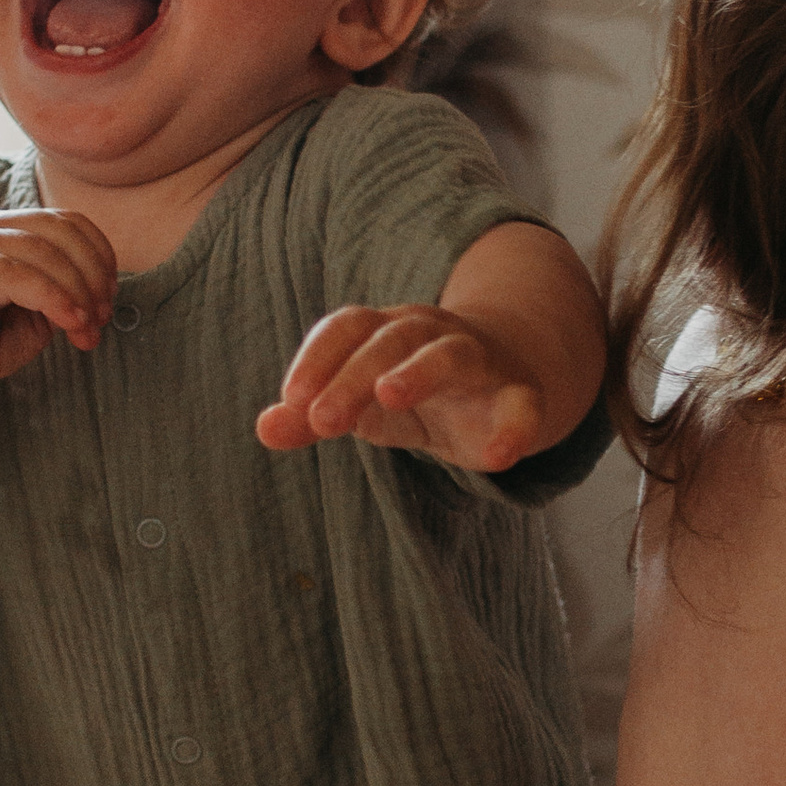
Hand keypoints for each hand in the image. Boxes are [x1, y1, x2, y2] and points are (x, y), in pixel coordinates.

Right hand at [0, 206, 115, 402]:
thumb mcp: (35, 314)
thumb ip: (64, 292)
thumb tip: (101, 289)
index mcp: (9, 231)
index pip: (68, 222)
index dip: (100, 256)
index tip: (111, 298)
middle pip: (60, 232)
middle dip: (93, 276)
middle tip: (101, 318)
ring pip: (42, 251)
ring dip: (77, 292)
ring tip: (86, 329)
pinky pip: (16, 273)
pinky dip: (53, 297)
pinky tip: (70, 323)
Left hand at [257, 305, 546, 474]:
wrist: (496, 382)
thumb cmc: (411, 391)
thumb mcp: (360, 404)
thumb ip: (312, 418)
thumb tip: (264, 428)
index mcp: (385, 330)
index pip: (347, 327)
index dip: (318, 357)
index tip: (291, 397)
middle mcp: (430, 332)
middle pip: (390, 340)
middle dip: (354, 375)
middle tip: (322, 420)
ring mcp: (477, 358)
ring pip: (450, 354)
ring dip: (419, 372)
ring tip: (390, 398)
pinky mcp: (519, 394)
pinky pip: (521, 404)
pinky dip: (514, 427)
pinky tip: (500, 458)